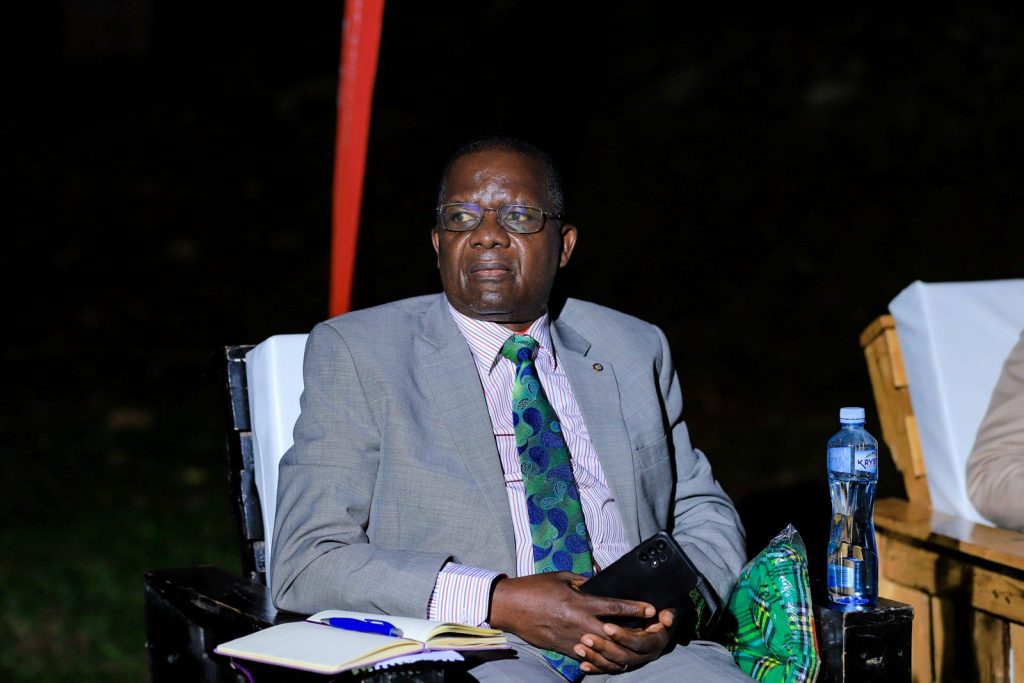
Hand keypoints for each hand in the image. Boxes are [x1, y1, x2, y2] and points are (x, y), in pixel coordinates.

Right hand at [488, 572, 656, 663]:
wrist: (511, 607)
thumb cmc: (535, 588)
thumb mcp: (561, 577)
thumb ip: (583, 582)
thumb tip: (599, 583)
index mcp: (580, 603)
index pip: (615, 607)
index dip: (636, 608)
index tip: (652, 609)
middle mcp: (580, 624)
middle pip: (616, 635)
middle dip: (635, 635)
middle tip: (650, 632)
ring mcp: (573, 640)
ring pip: (605, 653)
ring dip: (622, 652)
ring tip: (636, 649)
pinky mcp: (564, 650)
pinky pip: (589, 659)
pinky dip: (602, 659)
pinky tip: (613, 657)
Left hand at [573, 607, 675, 674]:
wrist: (658, 621)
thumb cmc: (661, 609)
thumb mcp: (669, 608)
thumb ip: (670, 612)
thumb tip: (666, 619)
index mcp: (656, 642)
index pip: (638, 642)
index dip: (623, 636)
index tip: (606, 627)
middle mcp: (645, 654)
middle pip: (623, 656)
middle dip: (604, 647)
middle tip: (585, 637)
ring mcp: (633, 661)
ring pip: (614, 664)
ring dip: (596, 658)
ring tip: (579, 648)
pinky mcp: (623, 663)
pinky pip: (608, 669)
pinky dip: (595, 668)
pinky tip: (582, 665)